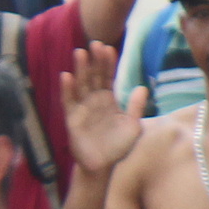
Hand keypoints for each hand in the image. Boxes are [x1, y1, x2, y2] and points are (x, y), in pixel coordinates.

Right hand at [60, 43, 147, 174]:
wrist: (103, 165)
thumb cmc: (118, 146)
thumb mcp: (133, 125)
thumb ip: (136, 107)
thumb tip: (142, 87)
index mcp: (108, 99)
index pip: (108, 77)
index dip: (108, 63)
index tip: (109, 48)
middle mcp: (94, 100)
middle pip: (94, 76)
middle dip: (94, 60)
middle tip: (94, 42)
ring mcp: (82, 107)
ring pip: (80, 84)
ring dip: (80, 69)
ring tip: (80, 53)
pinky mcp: (72, 118)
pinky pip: (69, 101)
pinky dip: (67, 89)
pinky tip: (66, 76)